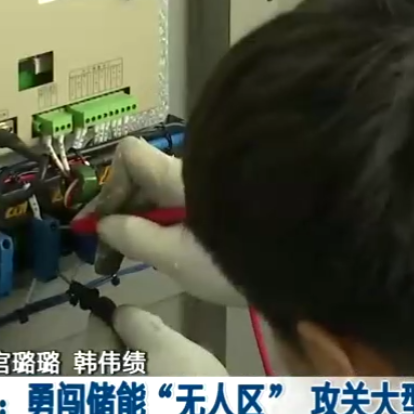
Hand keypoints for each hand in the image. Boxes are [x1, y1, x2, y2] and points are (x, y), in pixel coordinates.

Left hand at [85, 306, 225, 413]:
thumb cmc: (182, 388)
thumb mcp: (162, 342)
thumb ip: (135, 320)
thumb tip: (119, 314)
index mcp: (96, 373)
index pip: (98, 326)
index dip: (123, 316)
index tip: (151, 322)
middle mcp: (97, 399)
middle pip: (114, 353)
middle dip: (141, 344)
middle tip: (172, 348)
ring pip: (131, 376)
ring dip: (153, 367)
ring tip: (182, 371)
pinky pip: (144, 399)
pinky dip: (159, 390)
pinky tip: (182, 393)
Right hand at [86, 137, 245, 307]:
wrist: (310, 259)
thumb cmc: (236, 259)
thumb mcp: (176, 258)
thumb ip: (135, 238)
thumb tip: (103, 224)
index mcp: (176, 176)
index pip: (129, 154)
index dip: (111, 185)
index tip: (104, 225)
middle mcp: (197, 168)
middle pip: (147, 176)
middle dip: (127, 210)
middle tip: (117, 253)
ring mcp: (220, 180)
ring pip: (171, 191)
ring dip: (154, 220)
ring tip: (152, 258)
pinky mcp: (239, 197)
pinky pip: (195, 200)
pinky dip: (180, 222)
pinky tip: (185, 252)